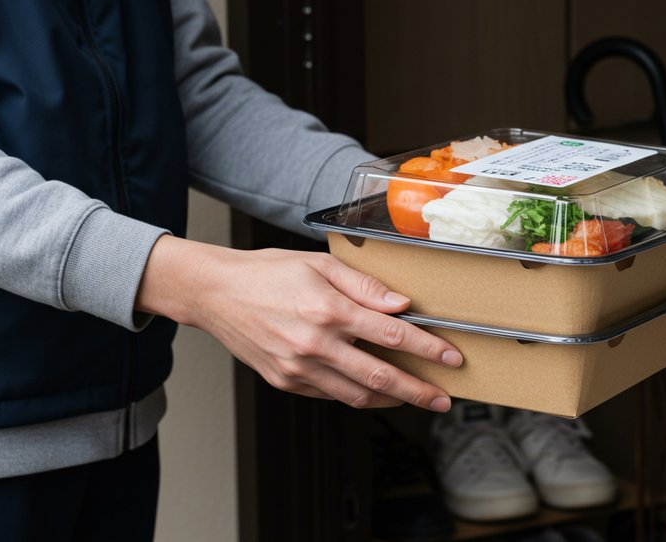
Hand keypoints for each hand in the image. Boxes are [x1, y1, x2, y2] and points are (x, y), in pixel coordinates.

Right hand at [135, 235, 461, 411]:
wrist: (214, 293)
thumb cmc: (268, 273)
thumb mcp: (319, 264)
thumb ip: (364, 286)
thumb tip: (401, 305)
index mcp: (328, 310)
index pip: (392, 335)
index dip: (427, 349)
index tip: (451, 358)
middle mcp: (315, 344)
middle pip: (380, 376)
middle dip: (418, 391)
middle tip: (443, 400)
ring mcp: (298, 368)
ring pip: (356, 394)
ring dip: (391, 401)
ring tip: (415, 399)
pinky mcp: (285, 381)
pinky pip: (330, 395)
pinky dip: (357, 395)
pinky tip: (374, 390)